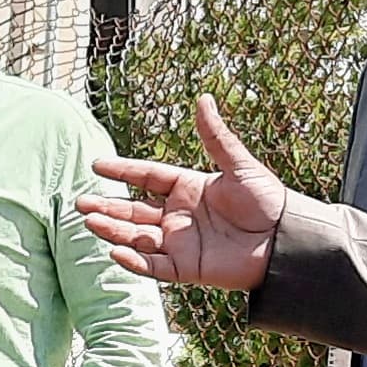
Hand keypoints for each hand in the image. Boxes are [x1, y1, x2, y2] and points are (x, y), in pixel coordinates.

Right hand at [79, 96, 287, 291]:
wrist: (286, 240)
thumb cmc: (269, 201)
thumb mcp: (240, 165)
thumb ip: (216, 137)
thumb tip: (203, 99)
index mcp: (188, 187)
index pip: (147, 177)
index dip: (123, 172)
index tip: (97, 166)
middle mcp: (179, 215)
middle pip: (134, 210)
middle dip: (107, 208)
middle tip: (80, 204)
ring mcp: (181, 243)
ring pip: (138, 237)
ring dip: (113, 231)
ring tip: (89, 222)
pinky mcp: (188, 268)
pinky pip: (155, 267)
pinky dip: (135, 261)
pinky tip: (116, 252)